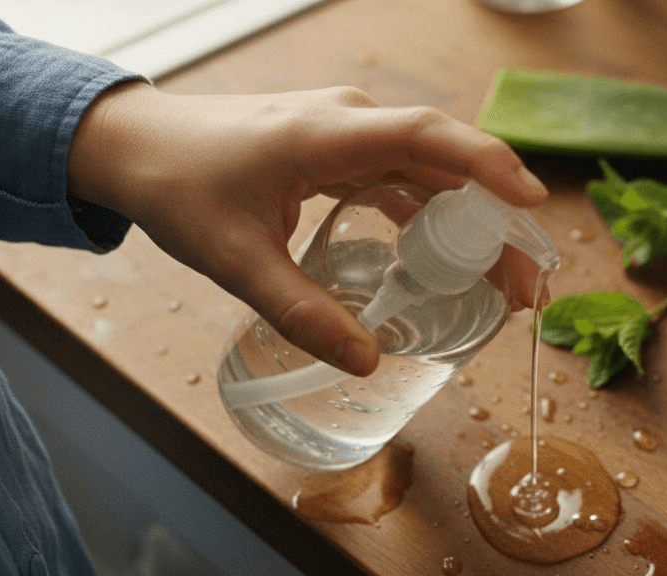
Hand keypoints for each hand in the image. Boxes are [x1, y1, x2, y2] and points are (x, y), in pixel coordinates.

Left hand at [66, 82, 548, 376]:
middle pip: (446, 163)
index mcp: (324, 135)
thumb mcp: (234, 261)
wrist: (134, 147)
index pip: (424, 137)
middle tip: (528, 288)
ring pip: (433, 174)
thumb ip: (300, 312)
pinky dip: (438, 219)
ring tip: (506, 286)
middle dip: (497, 223)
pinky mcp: (344, 152)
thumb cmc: (177, 189)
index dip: (484, 166)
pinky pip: (408, 180)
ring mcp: (349, 134)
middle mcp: (349, 123)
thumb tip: (366, 362)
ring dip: (473, 225)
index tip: (531, 204)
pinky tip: (451, 264)